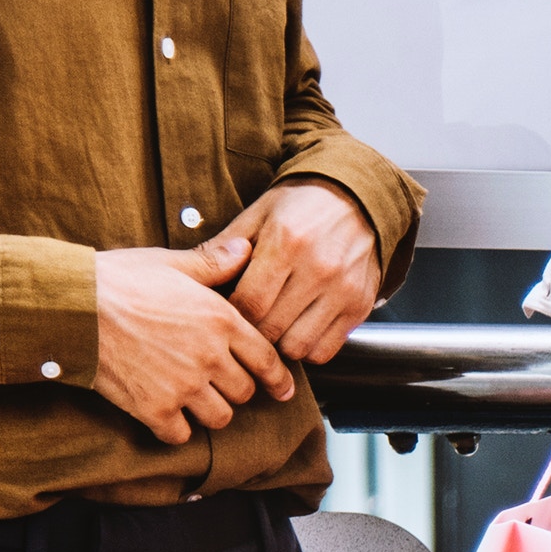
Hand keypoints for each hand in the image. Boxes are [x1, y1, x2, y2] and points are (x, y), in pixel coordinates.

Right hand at [93, 235, 292, 442]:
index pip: (267, 360)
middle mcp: (209, 357)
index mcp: (221, 321)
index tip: (282, 390)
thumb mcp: (170, 263)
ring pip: (219, 418)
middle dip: (234, 389)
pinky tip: (165, 414)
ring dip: (209, 411)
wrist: (69, 306)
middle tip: (216, 382)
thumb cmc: (118, 279)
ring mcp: (183, 386)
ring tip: (192, 398)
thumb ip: (213, 263)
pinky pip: (180, 435)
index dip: (277, 379)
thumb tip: (246, 248)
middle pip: (244, 392)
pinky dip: (175, 429)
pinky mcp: (154, 408)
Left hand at [213, 178, 382, 364]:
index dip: (232, 314)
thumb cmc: (301, 206)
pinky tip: (298, 330)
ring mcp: (343, 291)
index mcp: (287, 242)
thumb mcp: (258, 214)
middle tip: (246, 321)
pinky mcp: (359, 308)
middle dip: (252, 331)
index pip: (248, 302)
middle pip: (271, 328)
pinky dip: (306, 348)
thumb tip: (191, 275)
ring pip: (297, 346)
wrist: (358, 200)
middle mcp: (319, 269)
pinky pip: (324, 351)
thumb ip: (224, 245)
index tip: (227, 310)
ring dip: (279, 343)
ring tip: (273, 326)